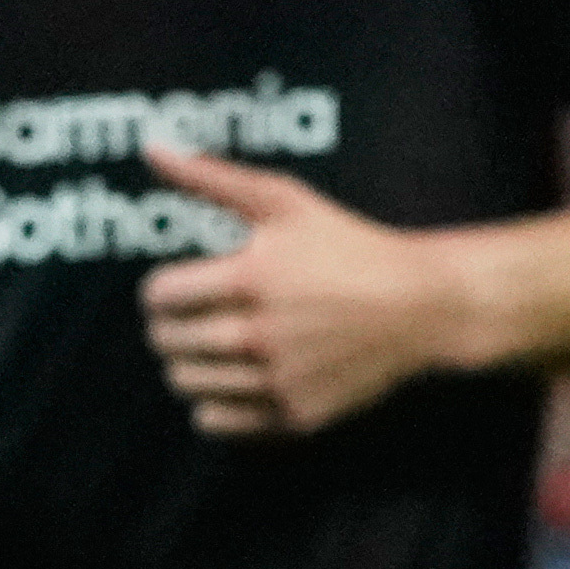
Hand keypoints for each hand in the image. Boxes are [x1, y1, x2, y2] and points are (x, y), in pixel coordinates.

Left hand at [138, 148, 474, 436]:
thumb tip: (150, 146)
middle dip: (168, 326)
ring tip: (210, 344)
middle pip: (167, 343)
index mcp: (251, 279)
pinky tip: (233, 376)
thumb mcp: (282, 199)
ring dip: (186, 364)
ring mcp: (280, 380)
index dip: (158, 291)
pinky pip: (217, 422)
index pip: (159, 298)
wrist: (419, 306)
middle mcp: (261, 335)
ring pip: (185, 384)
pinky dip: (213, 403)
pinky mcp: (296, 415)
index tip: (177, 287)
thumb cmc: (347, 244)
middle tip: (192, 316)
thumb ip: (208, 176)